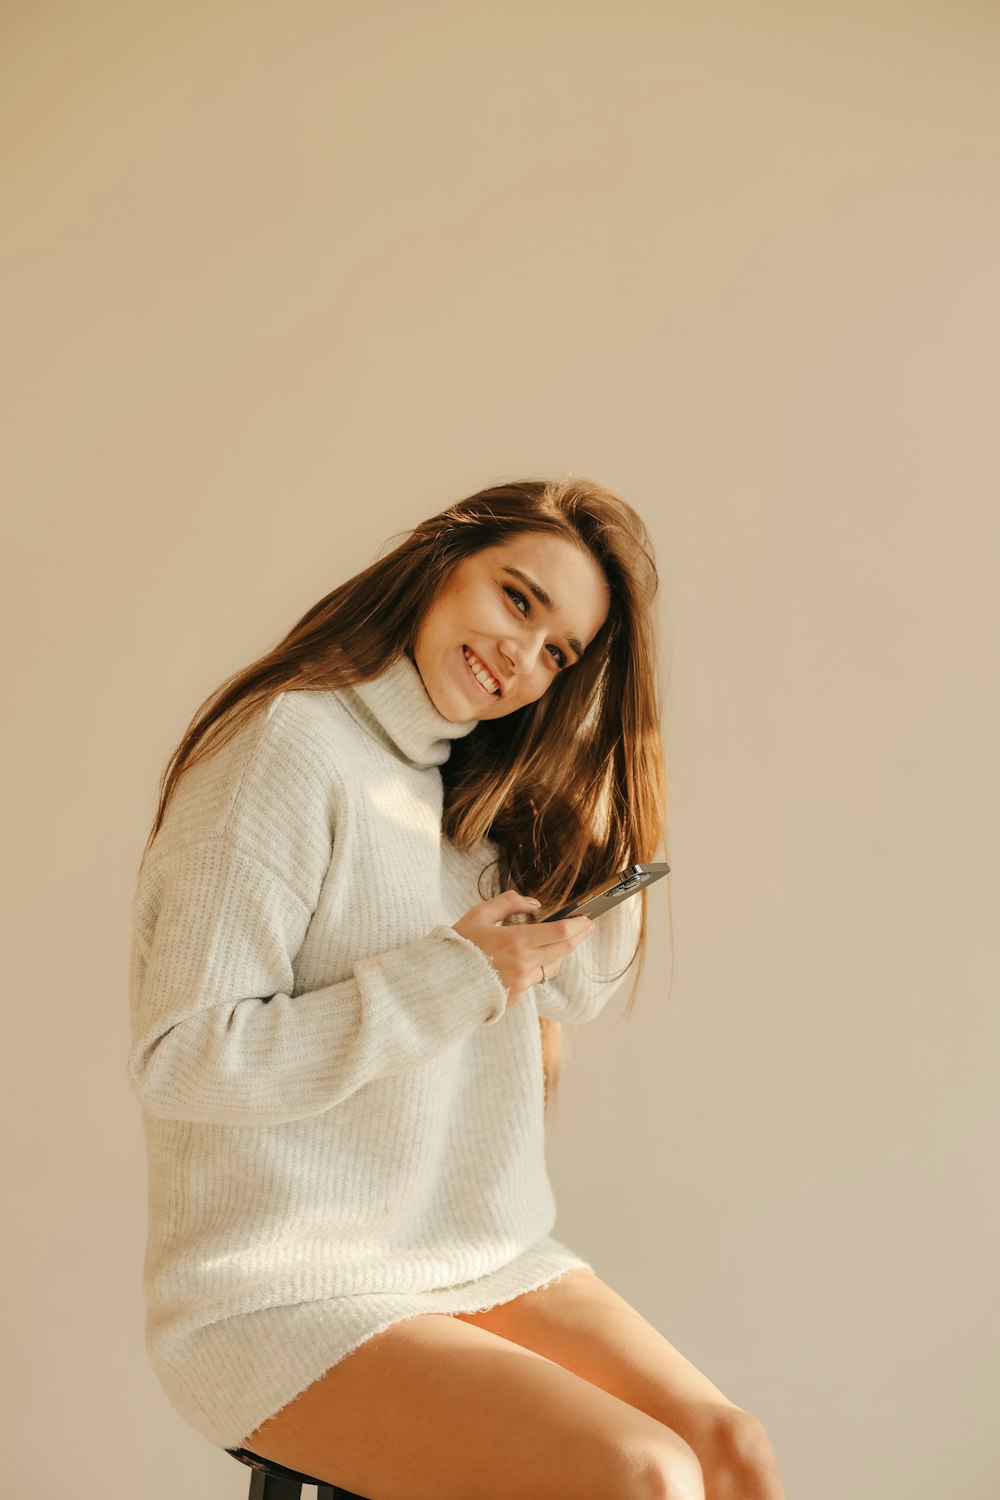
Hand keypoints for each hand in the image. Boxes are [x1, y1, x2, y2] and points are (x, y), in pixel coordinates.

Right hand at [452, 889, 593, 1006]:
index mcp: (517, 941)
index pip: (561, 932)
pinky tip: (527, 961)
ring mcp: (521, 983)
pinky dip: (535, 968)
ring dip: (559, 954)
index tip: (588, 919)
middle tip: (587, 927)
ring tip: (559, 942)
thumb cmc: (458, 945)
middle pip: (563, 949)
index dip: (579, 925)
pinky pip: (534, 980)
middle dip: (578, 936)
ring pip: (552, 967)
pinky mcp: (515, 996)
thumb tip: (534, 903)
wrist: (441, 982)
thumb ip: (508, 903)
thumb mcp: (479, 915)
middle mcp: (524, 964)